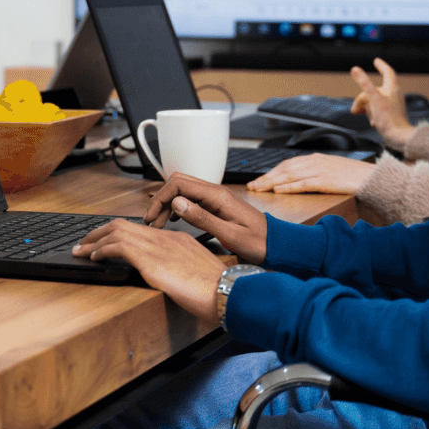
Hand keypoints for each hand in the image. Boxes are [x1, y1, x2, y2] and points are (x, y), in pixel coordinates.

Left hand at [72, 218, 228, 323]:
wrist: (226, 292)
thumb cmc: (217, 290)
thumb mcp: (196, 274)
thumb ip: (180, 270)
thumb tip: (170, 278)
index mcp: (177, 239)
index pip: (140, 229)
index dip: (118, 234)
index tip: (106, 242)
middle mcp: (165, 238)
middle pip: (123, 225)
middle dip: (99, 232)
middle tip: (85, 243)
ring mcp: (157, 246)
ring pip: (116, 232)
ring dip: (94, 241)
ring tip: (81, 250)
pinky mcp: (150, 259)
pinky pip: (117, 246)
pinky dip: (101, 250)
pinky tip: (93, 257)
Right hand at [141, 173, 269, 264]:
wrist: (277, 244)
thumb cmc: (258, 241)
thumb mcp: (229, 234)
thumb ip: (202, 218)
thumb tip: (177, 203)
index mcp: (217, 196)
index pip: (179, 185)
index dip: (161, 199)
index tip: (152, 217)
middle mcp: (215, 192)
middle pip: (178, 183)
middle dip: (161, 200)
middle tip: (153, 221)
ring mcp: (216, 198)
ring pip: (183, 190)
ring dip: (168, 204)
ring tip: (160, 223)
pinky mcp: (216, 205)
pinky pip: (191, 198)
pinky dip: (178, 207)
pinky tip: (174, 220)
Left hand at [245, 154, 377, 194]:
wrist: (373, 178)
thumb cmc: (354, 177)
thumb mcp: (332, 170)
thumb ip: (316, 174)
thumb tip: (300, 182)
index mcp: (316, 158)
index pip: (288, 164)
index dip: (272, 172)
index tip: (260, 179)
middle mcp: (315, 162)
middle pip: (284, 169)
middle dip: (267, 177)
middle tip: (252, 185)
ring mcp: (320, 170)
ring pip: (290, 175)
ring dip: (272, 182)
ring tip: (259, 189)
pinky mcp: (326, 180)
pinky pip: (303, 183)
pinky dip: (289, 187)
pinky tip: (278, 190)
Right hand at [350, 58, 415, 148]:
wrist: (399, 138)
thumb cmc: (389, 119)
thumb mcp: (373, 99)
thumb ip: (364, 83)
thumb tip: (355, 69)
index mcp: (392, 88)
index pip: (387, 72)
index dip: (381, 65)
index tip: (376, 61)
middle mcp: (394, 95)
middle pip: (374, 90)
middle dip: (363, 98)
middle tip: (355, 108)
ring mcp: (393, 105)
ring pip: (374, 101)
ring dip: (367, 108)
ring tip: (369, 117)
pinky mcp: (391, 114)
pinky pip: (377, 110)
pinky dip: (372, 115)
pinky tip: (374, 123)